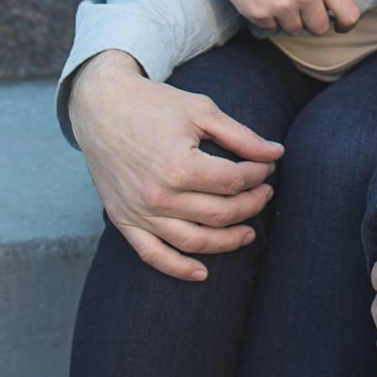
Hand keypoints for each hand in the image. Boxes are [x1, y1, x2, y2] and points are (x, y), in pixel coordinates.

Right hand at [67, 50, 284, 281]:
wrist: (99, 105)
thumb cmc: (152, 103)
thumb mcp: (200, 110)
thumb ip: (241, 136)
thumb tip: (276, 154)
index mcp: (179, 166)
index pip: (234, 182)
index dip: (258, 174)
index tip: (266, 166)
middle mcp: (159, 196)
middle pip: (221, 214)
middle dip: (252, 204)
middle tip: (264, 193)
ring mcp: (139, 212)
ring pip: (195, 242)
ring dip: (229, 241)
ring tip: (249, 232)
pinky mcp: (122, 220)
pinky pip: (153, 255)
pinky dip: (179, 269)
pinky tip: (203, 273)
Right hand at [157, 0, 358, 37]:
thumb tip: (329, 7)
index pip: (348, 15)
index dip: (345, 24)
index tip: (338, 25)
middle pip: (319, 29)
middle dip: (310, 21)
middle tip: (297, 6)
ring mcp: (281, 7)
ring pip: (293, 30)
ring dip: (286, 19)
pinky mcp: (257, 13)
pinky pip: (269, 27)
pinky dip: (265, 17)